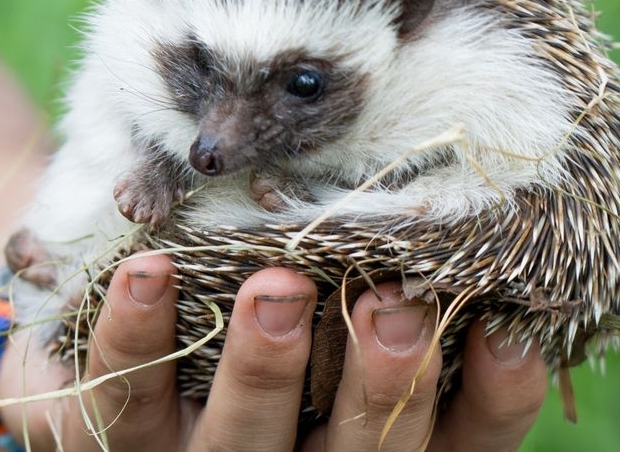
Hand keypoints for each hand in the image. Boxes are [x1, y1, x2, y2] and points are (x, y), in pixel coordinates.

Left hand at [0, 254, 546, 450]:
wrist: (111, 343)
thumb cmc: (253, 299)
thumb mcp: (332, 293)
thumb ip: (384, 269)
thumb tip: (466, 193)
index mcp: (364, 440)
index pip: (458, 441)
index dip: (492, 399)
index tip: (507, 330)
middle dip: (382, 385)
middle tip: (389, 306)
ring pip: (242, 439)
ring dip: (264, 366)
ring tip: (275, 288)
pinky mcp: (112, 441)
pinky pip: (122, 397)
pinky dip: (136, 333)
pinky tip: (148, 272)